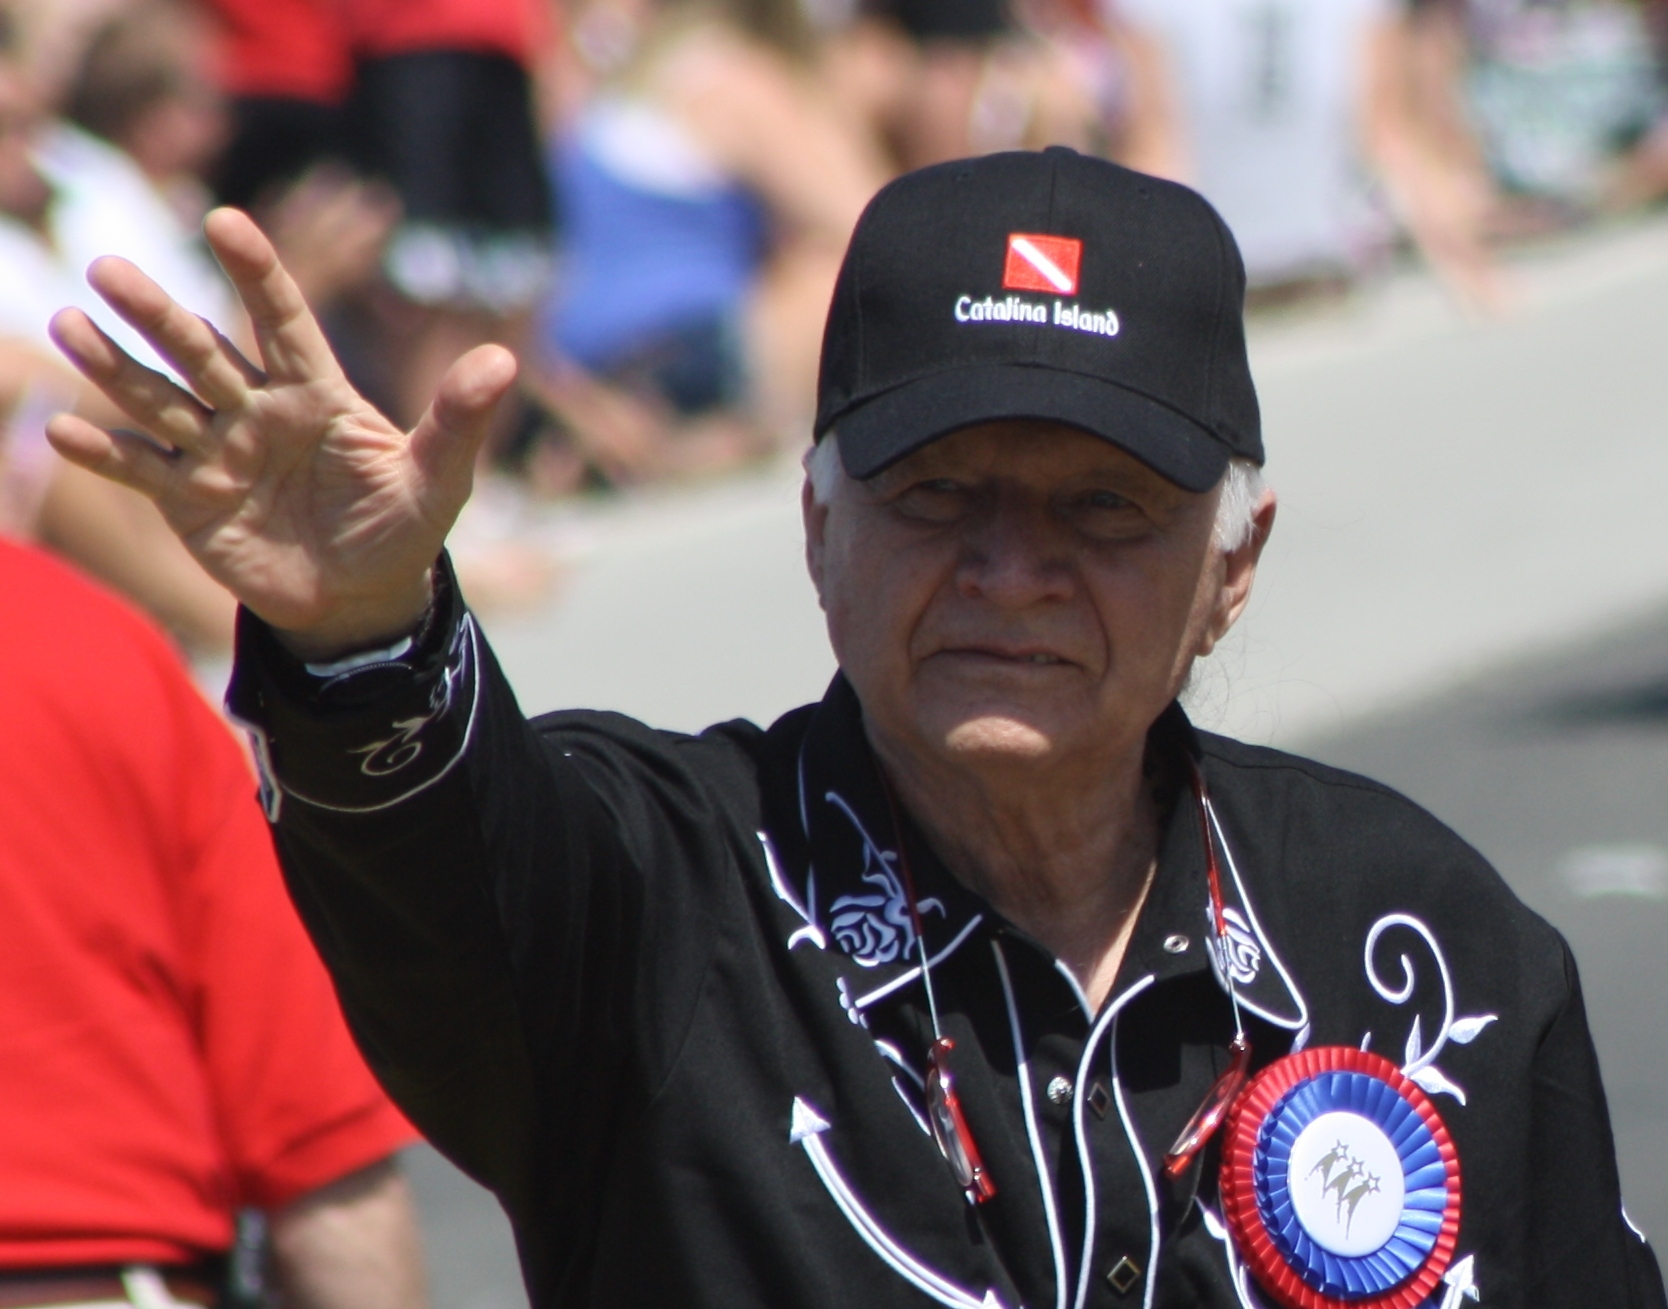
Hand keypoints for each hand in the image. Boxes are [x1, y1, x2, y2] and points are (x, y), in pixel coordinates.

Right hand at [46, 208, 516, 659]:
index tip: (226, 221)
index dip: (257, 274)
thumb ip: (459, 421)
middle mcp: (258, 410)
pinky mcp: (191, 501)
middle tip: (108, 268)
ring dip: (114, 368)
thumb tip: (504, 359)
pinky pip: (143, 472)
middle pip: (203, 352)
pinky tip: (62, 430)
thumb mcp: (439, 478)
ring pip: (160, 400)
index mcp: (317, 393)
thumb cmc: (401, 528)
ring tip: (68, 325)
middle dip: (158, 313)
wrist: (362, 600)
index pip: (284, 321)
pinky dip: (104, 454)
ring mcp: (219, 452)